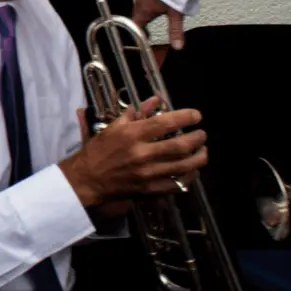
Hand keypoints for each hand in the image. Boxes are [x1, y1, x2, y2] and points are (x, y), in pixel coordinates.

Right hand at [59, 97, 207, 206]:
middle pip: (180, 145)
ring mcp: (148, 173)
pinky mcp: (150, 189)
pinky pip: (177, 184)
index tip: (196, 115)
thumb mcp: (113, 127)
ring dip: (199, 157)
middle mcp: (142, 153)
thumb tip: (156, 100)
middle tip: (202, 134)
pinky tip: (193, 170)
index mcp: (131, 135)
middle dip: (197, 138)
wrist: (87, 179)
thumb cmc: (98, 151)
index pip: (165, 123)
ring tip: (203, 150)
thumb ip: (136, 113)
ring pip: (184, 165)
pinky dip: (190, 176)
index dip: (185, 117)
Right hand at [131, 0, 185, 49]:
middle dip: (140, 22)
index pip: (135, 25)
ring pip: (140, 3)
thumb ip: (175, 31)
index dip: (137, 33)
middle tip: (145, 29)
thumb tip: (177, 46)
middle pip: (136, 14)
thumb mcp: (177, 13)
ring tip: (150, 14)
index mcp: (144, 9)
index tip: (141, 38)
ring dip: (144, 10)